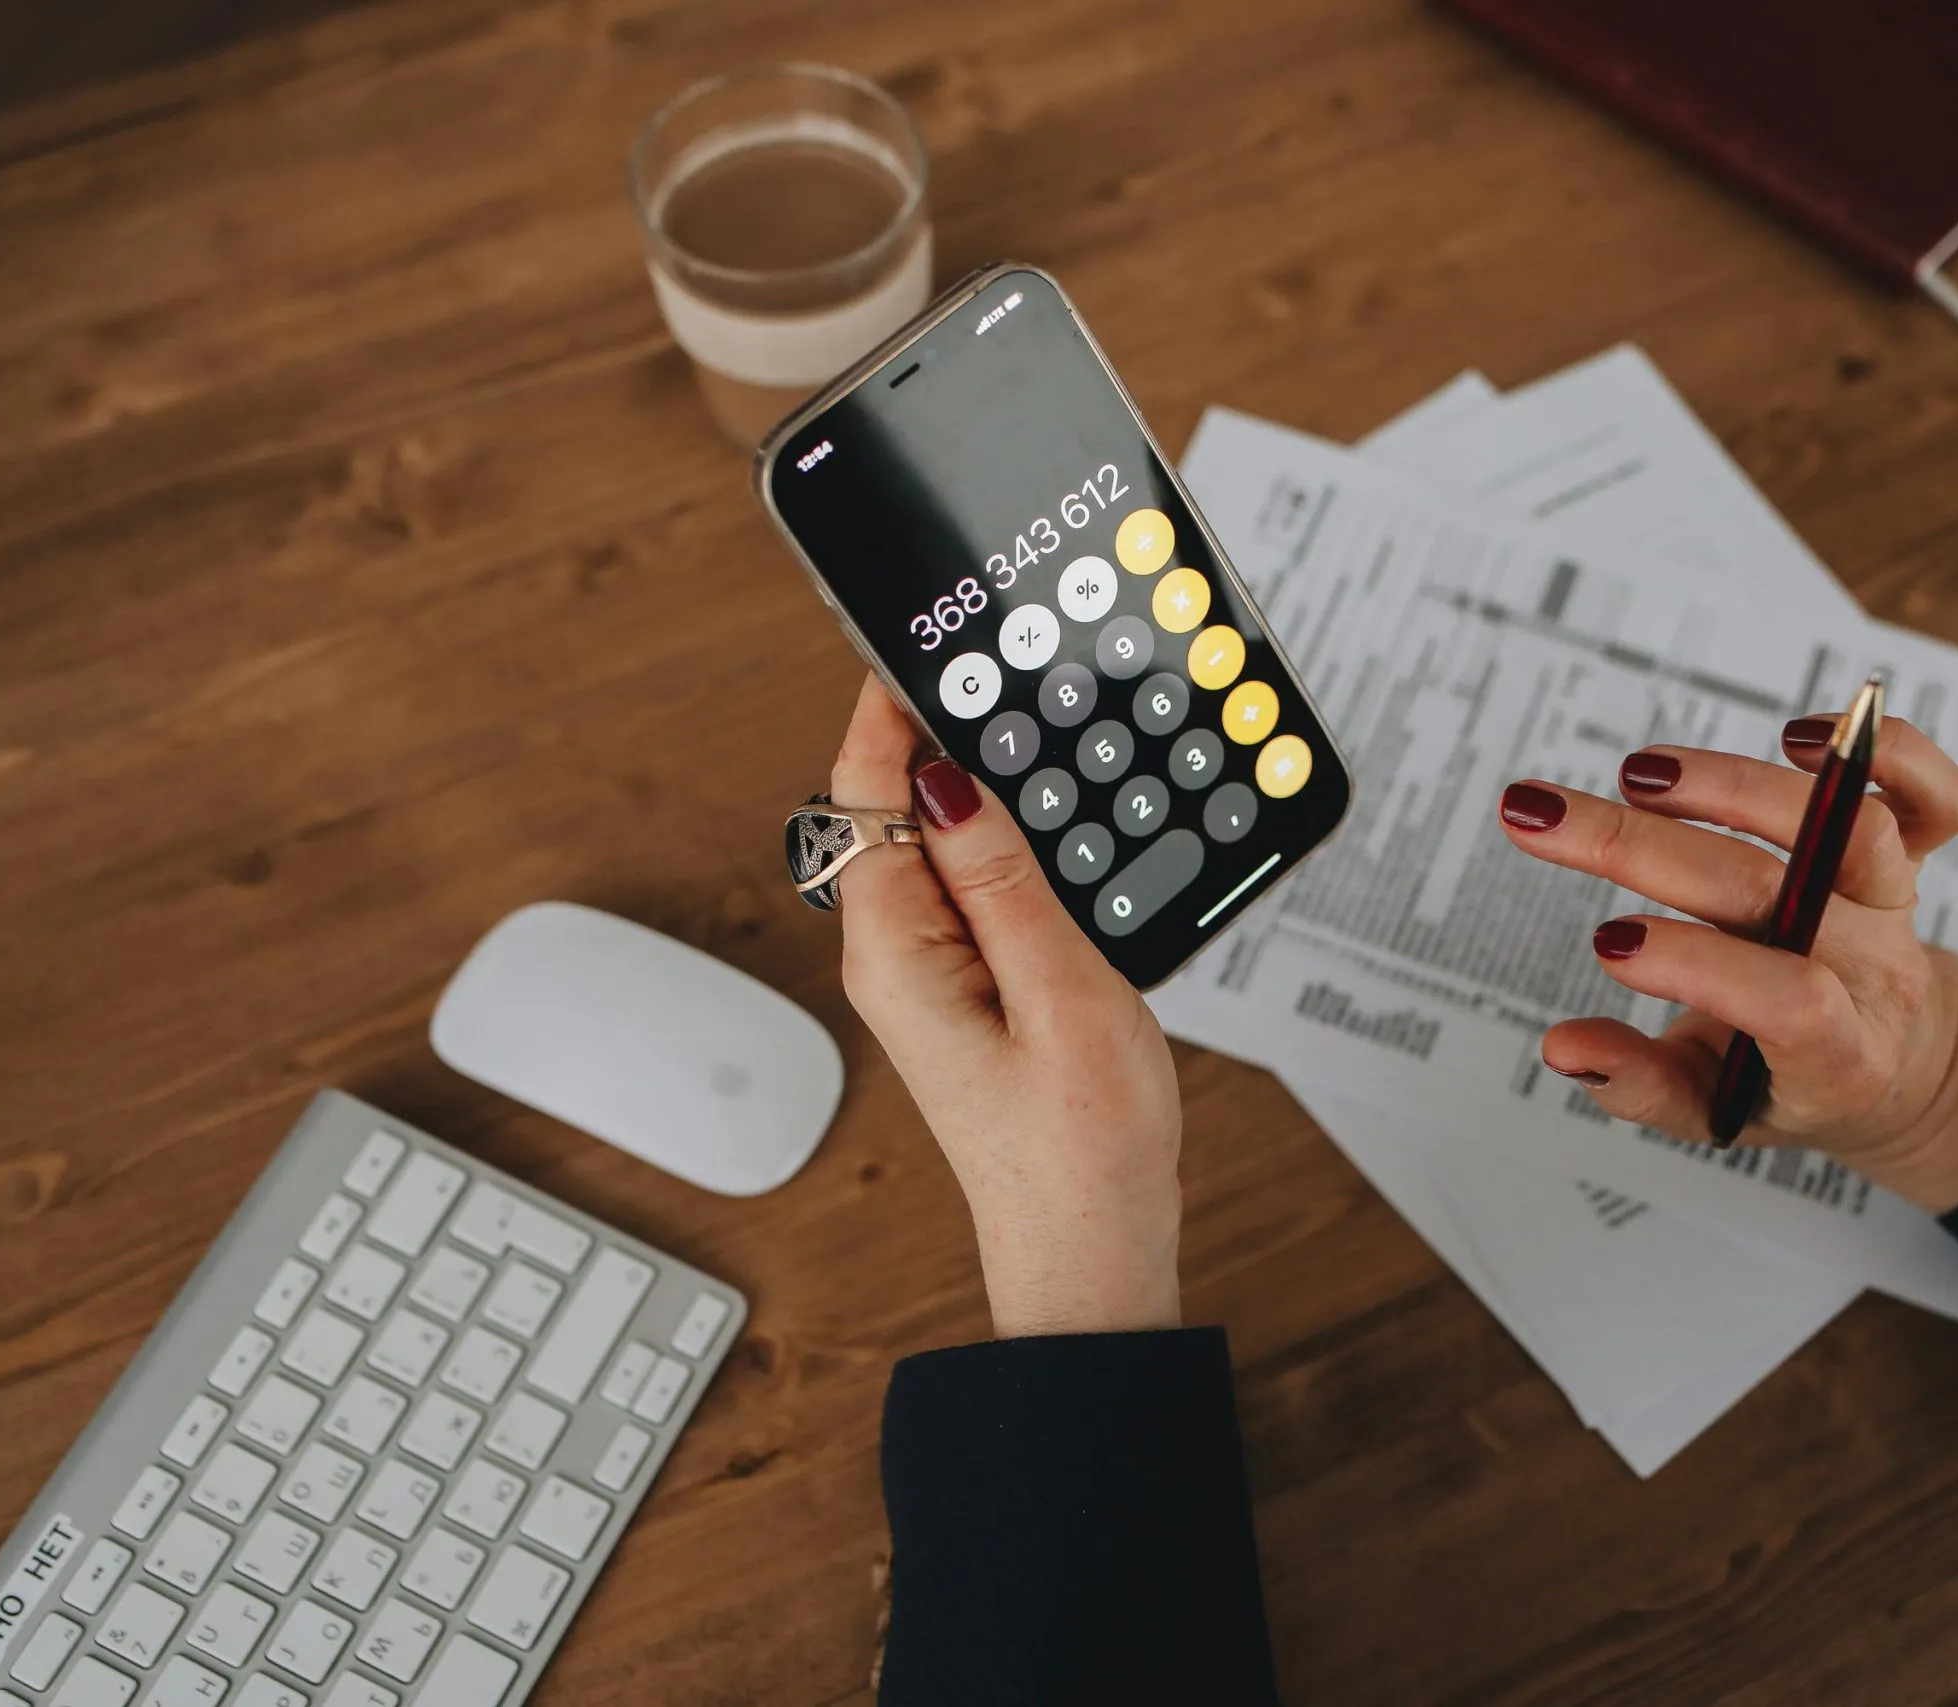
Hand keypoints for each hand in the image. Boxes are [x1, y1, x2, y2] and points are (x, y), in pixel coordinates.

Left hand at [828, 676, 1182, 1335]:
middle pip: (896, 808)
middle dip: (948, 736)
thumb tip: (944, 780)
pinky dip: (1015, 844)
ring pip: (943, 842)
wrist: (1094, 1249)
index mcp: (896, 955)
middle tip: (1015, 674)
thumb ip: (1002, 881)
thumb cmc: (1079, 1151)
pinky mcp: (970, 986)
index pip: (864, 795)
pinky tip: (1063, 830)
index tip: (926, 641)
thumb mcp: (1059, 997)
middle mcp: (896, 957)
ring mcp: (931, 972)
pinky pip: (977, 886)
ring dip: (989, 791)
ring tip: (1046, 738)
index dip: (890, 709)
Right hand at [1497, 717, 1957, 1212]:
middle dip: (1645, 848)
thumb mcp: (1712, 1110)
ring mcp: (1900, 906)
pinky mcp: (1919, 854)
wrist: (1895, 1064)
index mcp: (1836, 1056)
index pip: (1788, 1001)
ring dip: (1736, 787)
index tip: (1605, 939)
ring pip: (1848, 827)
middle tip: (1543, 819)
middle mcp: (1878, 973)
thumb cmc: (1786, 1082)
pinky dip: (1895, 751)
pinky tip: (1799, 739)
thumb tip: (1563, 1046)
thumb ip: (1640, 1086)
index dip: (1700, 965)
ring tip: (1636, 774)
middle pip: (1778, 894)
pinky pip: (1938, 796)